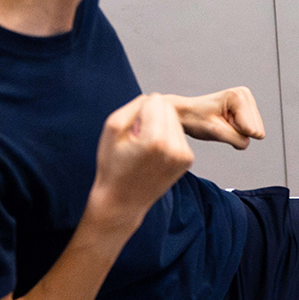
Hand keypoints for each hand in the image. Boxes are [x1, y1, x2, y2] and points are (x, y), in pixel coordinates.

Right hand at [90, 93, 194, 228]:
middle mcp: (174, 147)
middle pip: (168, 108)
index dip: (139, 110)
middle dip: (152, 116)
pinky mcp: (187, 161)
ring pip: (176, 120)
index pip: (155, 100)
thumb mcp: (111, 130)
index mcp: (154, 140)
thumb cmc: (113, 165)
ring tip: (144, 145)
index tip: (130, 127)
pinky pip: (179, 135)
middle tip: (137, 136)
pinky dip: (167, 138)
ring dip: (160, 126)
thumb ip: (131, 107)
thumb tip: (151, 98)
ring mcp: (184, 156)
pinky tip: (154, 153)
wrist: (123, 201)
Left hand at [163, 87, 265, 149]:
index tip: (218, 122)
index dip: (232, 132)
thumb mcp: (215, 131)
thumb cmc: (196, 120)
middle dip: (236, 132)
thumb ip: (238, 138)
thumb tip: (255, 138)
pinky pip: (250, 131)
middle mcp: (246, 95)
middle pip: (255, 130)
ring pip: (254, 132)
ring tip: (221, 122)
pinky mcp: (247, 109)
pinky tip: (224, 121)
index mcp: (239, 96)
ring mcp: (248, 101)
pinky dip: (236, 130)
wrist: (185, 113)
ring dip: (236, 131)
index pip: (251, 130)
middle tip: (219, 123)